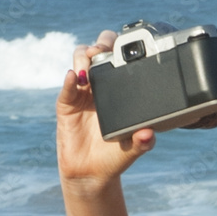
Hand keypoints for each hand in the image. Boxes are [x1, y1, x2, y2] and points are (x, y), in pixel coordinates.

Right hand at [56, 30, 155, 192]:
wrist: (93, 172)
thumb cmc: (116, 155)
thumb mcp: (135, 148)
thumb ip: (144, 142)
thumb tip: (149, 134)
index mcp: (120, 91)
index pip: (120, 59)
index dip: (121, 48)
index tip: (127, 48)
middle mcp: (101, 87)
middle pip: (97, 52)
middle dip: (101, 43)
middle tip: (104, 50)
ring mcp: (82, 93)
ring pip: (79, 62)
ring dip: (83, 57)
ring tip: (89, 64)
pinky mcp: (66, 104)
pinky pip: (67, 88)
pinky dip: (69, 80)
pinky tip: (75, 77)